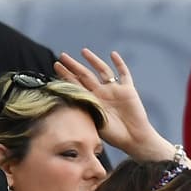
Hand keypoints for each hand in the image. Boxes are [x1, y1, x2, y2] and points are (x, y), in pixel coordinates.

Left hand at [54, 49, 170, 159]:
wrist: (134, 139)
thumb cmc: (114, 135)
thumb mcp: (93, 121)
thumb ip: (82, 108)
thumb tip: (64, 99)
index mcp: (92, 101)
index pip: (76, 84)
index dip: (66, 75)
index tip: (56, 65)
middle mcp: (102, 93)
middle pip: (86, 75)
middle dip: (74, 66)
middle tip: (62, 56)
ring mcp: (115, 90)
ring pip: (102, 71)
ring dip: (93, 61)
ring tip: (83, 51)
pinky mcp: (128, 90)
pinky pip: (124, 74)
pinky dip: (119, 64)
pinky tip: (113, 55)